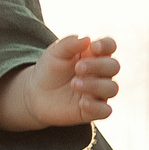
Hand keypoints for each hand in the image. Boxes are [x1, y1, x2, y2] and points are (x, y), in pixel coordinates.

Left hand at [5, 35, 119, 127]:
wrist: (35, 94)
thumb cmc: (49, 69)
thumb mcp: (55, 53)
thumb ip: (69, 44)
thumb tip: (87, 38)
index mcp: (93, 55)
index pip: (109, 47)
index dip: (106, 45)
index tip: (93, 47)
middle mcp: (100, 73)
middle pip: (113, 66)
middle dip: (98, 65)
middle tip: (77, 67)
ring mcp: (98, 92)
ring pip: (111, 88)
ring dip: (95, 85)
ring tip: (74, 84)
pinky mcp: (92, 110)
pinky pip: (105, 111)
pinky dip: (97, 107)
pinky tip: (83, 103)